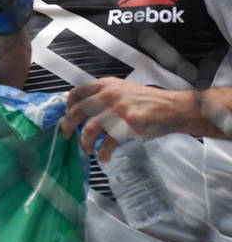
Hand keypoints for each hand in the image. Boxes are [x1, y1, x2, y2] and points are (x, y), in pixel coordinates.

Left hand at [59, 78, 191, 161]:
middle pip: (77, 112)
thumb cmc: (149, 102)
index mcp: (106, 85)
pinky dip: (102, 152)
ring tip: (88, 149)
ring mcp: (119, 109)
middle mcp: (110, 94)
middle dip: (69, 127)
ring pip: (90, 129)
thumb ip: (104, 97)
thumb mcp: (123, 91)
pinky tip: (104, 156)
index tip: (67, 117)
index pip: (77, 93)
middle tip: (68, 136)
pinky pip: (108, 142)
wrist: (174, 108)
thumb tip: (83, 112)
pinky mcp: (128, 124)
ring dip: (85, 142)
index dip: (67, 107)